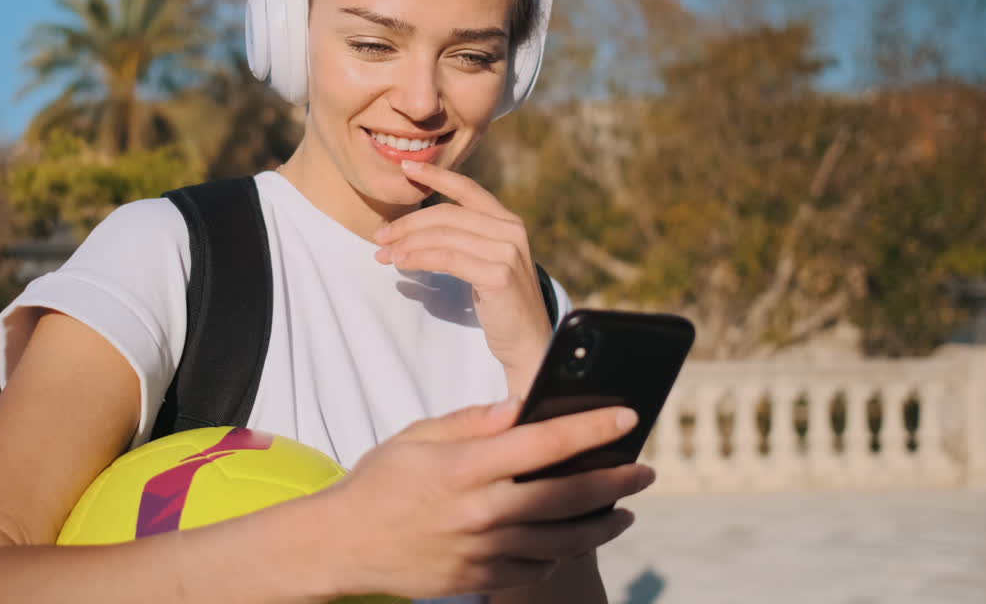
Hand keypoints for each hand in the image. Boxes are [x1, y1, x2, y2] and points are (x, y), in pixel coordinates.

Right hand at [317, 399, 654, 598]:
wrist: (342, 545)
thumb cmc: (380, 483)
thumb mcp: (418, 437)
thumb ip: (472, 421)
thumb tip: (522, 407)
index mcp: (465, 467)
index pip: (543, 443)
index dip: (591, 428)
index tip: (627, 417)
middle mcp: (480, 511)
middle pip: (566, 496)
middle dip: (614, 481)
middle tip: (644, 472)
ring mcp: (482, 551)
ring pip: (561, 539)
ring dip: (601, 524)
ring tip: (623, 510)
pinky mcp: (479, 578)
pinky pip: (536, 568)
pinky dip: (563, 552)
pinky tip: (574, 538)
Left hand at [374, 160, 552, 392]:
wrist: (529, 341)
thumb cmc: (501, 303)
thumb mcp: (485, 262)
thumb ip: (463, 240)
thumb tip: (412, 231)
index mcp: (507, 222)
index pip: (467, 189)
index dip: (436, 175)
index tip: (406, 167)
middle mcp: (511, 231)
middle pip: (448, 214)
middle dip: (408, 223)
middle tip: (380, 236)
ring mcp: (508, 252)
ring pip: (444, 236)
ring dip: (407, 244)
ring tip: (384, 254)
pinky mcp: (499, 275)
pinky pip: (448, 259)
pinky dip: (420, 258)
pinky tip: (402, 264)